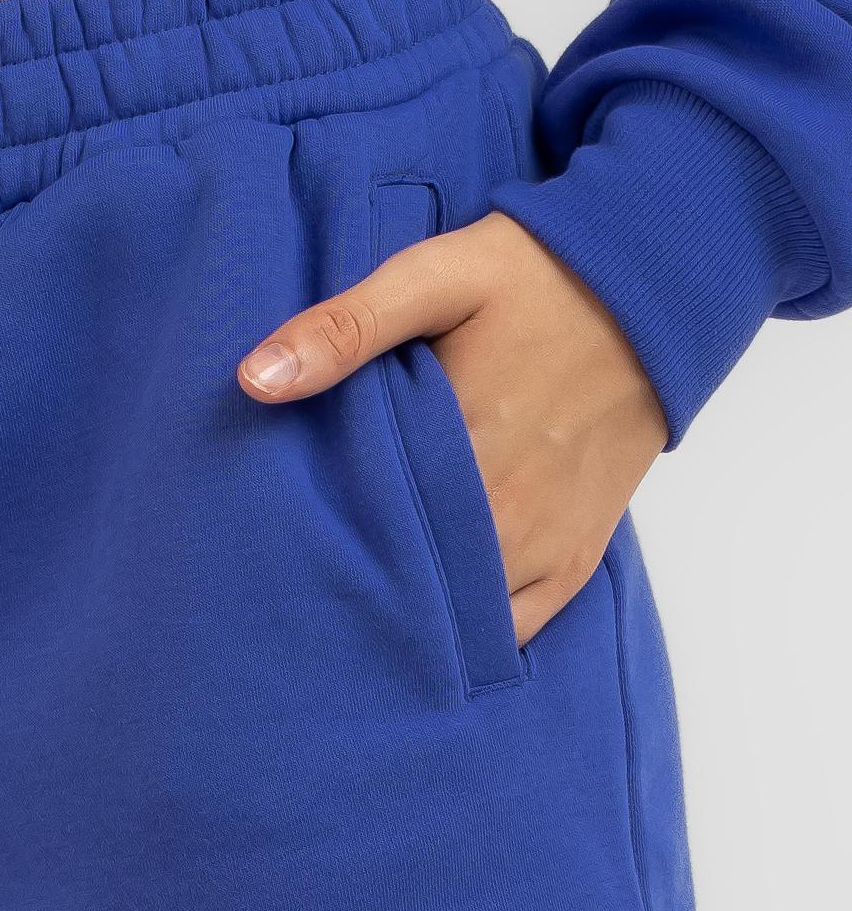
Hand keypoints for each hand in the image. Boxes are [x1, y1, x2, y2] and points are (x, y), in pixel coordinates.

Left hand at [236, 213, 667, 643]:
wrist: (656, 286)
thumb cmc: (538, 276)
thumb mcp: (435, 276)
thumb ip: (346, 328)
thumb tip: (254, 379)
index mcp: (459, 451)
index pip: (363, 539)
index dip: (313, 556)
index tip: (274, 559)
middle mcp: (507, 514)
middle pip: (409, 590)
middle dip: (355, 594)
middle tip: (303, 594)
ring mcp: (545, 543)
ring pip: (460, 621)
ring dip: (411, 621)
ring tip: (358, 610)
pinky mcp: (577, 556)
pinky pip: (518, 629)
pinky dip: (474, 634)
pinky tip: (432, 625)